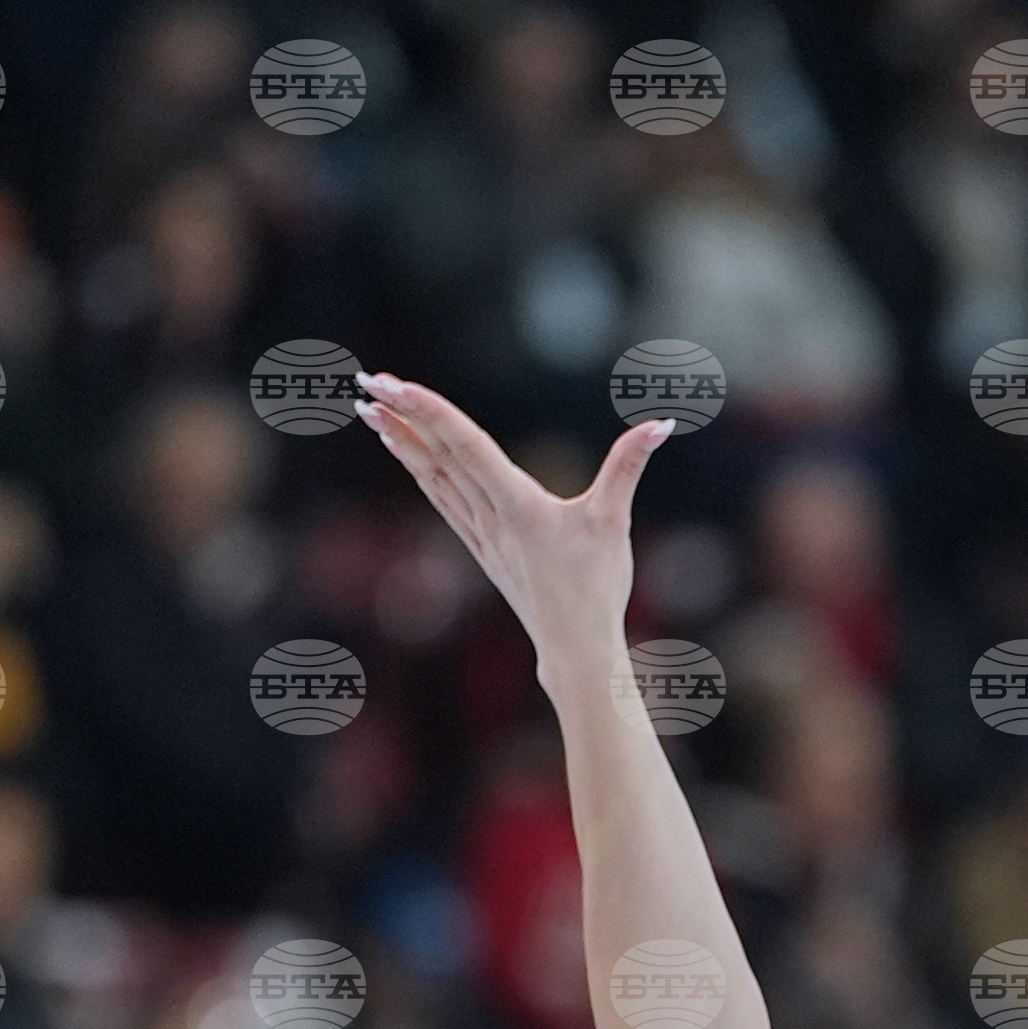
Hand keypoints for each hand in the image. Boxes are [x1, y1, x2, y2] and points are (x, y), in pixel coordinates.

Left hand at [354, 370, 673, 674]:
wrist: (575, 648)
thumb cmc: (597, 589)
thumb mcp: (616, 521)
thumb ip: (629, 466)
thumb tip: (660, 424)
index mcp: (517, 504)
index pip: (466, 445)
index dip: (430, 411)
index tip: (394, 385)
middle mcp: (489, 516)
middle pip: (439, 455)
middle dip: (401, 415)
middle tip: (367, 380)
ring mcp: (481, 533)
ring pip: (432, 476)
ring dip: (400, 440)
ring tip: (368, 409)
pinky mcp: (482, 546)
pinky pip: (441, 498)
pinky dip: (418, 470)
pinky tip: (403, 452)